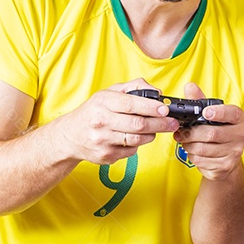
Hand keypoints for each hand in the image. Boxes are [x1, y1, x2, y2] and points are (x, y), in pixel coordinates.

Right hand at [53, 78, 178, 165]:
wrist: (70, 135)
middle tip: (172, 122)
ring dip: (151, 134)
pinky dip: (138, 145)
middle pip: (138, 124)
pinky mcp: (105, 156)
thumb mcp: (109, 93)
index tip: (166, 109)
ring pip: (137, 139)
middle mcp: (100, 121)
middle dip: (160, 123)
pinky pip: (131, 151)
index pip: (131, 104)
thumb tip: (157, 92)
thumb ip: (134, 87)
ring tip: (156, 129)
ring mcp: (102, 140)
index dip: (151, 107)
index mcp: (102, 102)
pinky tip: (136, 138)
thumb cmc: (94, 111)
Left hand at [174, 83, 243, 180]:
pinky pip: (202, 161)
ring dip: (189, 145)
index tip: (206, 112)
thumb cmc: (217, 131)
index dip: (219, 112)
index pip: (232, 113)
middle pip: (212, 134)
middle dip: (191, 133)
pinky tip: (192, 152)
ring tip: (185, 142)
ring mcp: (235, 152)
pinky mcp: (226, 166)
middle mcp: (240, 135)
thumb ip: (199, 100)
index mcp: (238, 118)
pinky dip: (192, 156)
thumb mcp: (210, 114)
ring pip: (204, 149)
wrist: (225, 158)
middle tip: (180, 133)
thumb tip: (189, 86)